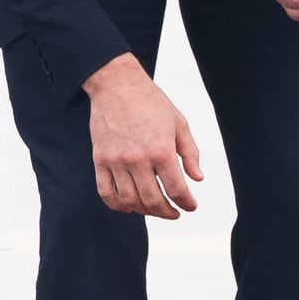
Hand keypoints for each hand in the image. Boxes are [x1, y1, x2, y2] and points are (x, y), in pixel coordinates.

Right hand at [84, 53, 203, 219]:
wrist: (118, 86)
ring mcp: (116, 161)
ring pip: (130, 200)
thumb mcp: (179, 124)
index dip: (187, 203)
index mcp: (162, 149)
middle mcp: (138, 159)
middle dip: (167, 212)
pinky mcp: (100, 160)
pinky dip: (118, 205)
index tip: (191, 207)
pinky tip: (129, 207)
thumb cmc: (152, 103)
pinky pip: (106, 192)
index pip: (177, 189)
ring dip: (145, 211)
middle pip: (153, 200)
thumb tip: (198, 179)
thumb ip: (190, 153)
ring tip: (154, 209)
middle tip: (174, 213)